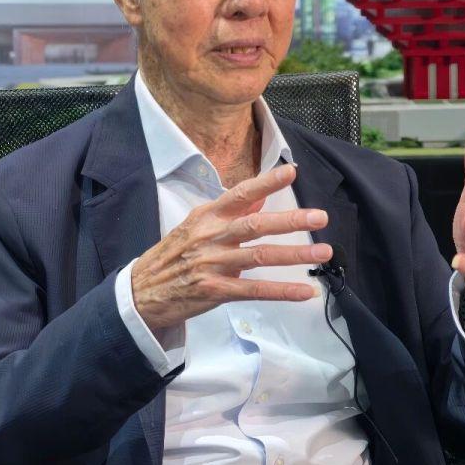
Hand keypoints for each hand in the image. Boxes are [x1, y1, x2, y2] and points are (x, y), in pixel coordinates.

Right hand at [131, 163, 330, 330]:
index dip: (266, 183)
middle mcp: (211, 236)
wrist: (141, 292)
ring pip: (260, 256)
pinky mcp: (215, 291)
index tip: (291, 172)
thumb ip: (230, 212)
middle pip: (256, 225)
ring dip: (295, 254)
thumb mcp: (197, 225)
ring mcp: (212, 264)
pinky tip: (305, 291)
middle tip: (320, 216)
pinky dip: (282, 291)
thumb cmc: (173, 256)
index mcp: (207, 216)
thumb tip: (261, 197)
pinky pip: (255, 291)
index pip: (240, 194)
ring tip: (322, 252)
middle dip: (290, 220)